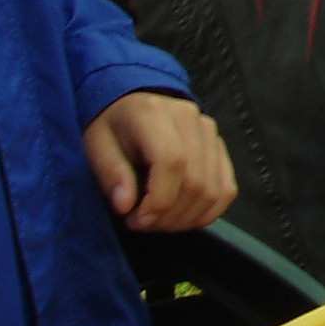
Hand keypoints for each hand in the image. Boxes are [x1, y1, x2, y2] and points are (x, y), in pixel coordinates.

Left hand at [83, 92, 235, 232]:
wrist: (134, 100)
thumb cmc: (113, 126)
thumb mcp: (97, 146)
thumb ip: (112, 174)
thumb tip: (125, 206)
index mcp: (153, 115)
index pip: (172, 162)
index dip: (158, 201)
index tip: (136, 220)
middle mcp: (190, 119)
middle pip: (195, 181)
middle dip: (169, 216)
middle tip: (144, 225)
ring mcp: (210, 132)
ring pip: (213, 190)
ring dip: (187, 218)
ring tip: (160, 222)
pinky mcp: (220, 146)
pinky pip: (227, 189)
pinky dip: (209, 212)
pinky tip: (184, 218)